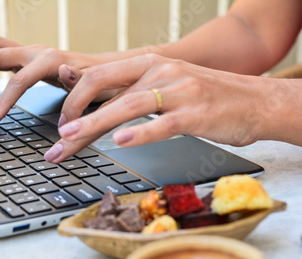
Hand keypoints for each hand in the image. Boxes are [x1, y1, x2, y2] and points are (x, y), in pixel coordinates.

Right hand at [0, 35, 115, 127]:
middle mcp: (36, 51)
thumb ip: (76, 82)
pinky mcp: (28, 56)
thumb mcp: (93, 88)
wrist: (106, 70)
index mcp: (50, 60)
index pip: (18, 82)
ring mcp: (31, 52)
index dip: (2, 103)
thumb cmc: (100, 83)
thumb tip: (63, 72)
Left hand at [44, 53, 280, 162]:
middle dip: (74, 113)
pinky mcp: (196, 113)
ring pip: (128, 105)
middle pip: (104, 88)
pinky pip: (162, 123)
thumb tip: (97, 113)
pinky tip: (120, 142)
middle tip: (57, 139)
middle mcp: (159, 72)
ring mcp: (178, 91)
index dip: (73, 97)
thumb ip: (132, 94)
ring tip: (71, 139)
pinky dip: (139, 133)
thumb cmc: (205, 99)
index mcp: (147, 64)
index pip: (98, 76)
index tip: (60, 123)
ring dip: (94, 124)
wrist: (255, 101)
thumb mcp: (165, 88)